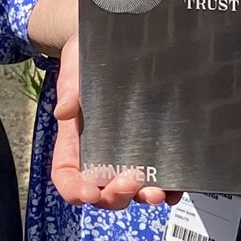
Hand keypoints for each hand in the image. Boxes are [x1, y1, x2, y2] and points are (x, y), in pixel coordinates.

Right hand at [46, 31, 170, 210]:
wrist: (110, 42)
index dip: (76, 191)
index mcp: (74, 144)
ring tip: (157, 193)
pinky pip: (158, 176)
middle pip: (102, 192)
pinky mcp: (150, 149)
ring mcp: (125, 155)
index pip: (68, 177)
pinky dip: (167, 188)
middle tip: (131, 183)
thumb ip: (69, 90)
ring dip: (142, 197)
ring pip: (131, 190)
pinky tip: (176, 188)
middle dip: (116, 196)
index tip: (90, 193)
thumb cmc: (85, 60)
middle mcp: (98, 156)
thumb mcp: (74, 71)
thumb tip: (64, 111)